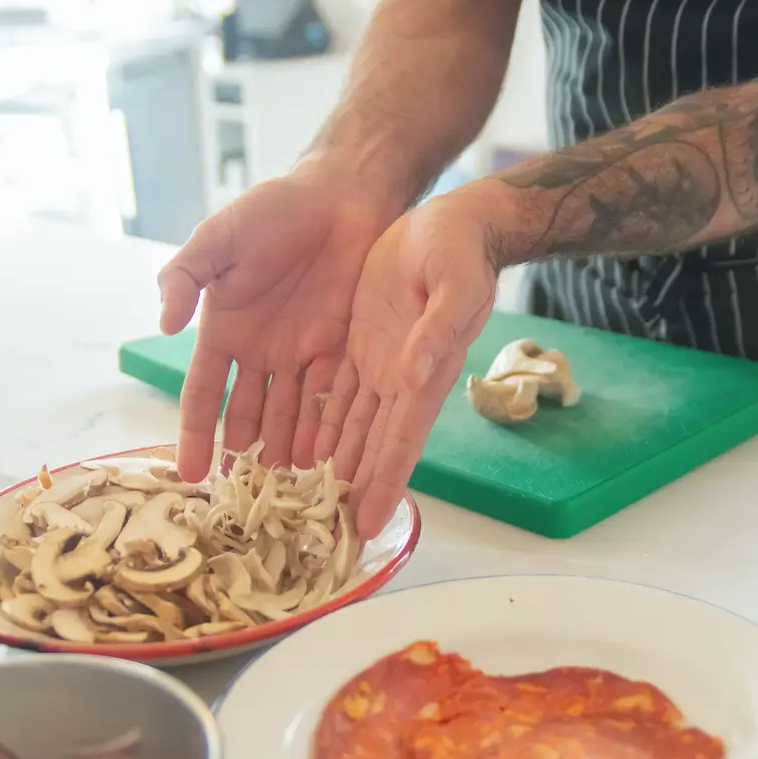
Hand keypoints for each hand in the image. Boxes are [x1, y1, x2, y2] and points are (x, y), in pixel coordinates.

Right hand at [158, 165, 401, 480]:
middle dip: (247, 460)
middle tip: (244, 505)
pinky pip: (333, 400)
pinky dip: (330, 433)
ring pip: (292, 418)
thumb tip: (163, 324)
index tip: (191, 476)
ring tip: (291, 497)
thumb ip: (184, 275)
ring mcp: (303, 355)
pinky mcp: (344, 351)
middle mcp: (261, 353)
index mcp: (225, 331)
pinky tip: (330, 466)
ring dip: (289, 456)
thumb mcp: (218, 238)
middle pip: (249, 418)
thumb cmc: (273, 210)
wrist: (341, 194)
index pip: (203, 395)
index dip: (196, 434)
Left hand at [315, 188, 502, 534]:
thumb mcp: (455, 283)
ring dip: (329, 466)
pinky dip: (317, 425)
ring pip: (347, 427)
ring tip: (302, 505)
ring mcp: (378, 364)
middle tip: (326, 536)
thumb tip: (411, 374)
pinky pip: (332, 394)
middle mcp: (401, 380)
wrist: (450, 222)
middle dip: (353, 491)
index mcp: (425, 373)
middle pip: (371, 447)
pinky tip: (297, 452)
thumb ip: (437, 328)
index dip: (384, 482)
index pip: (401, 440)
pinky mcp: (359, 344)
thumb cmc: (460, 251)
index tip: (366, 524)